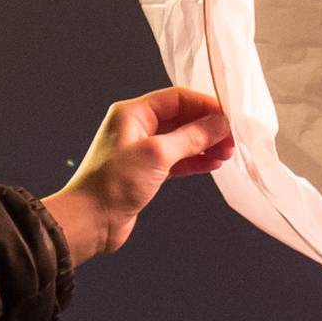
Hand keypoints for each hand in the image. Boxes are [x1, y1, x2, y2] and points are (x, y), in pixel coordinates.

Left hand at [43, 86, 231, 262]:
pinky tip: (213, 164)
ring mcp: (142, 151)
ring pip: (181, 140)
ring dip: (204, 145)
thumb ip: (191, 137)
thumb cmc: (114, 183)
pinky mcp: (147, 173)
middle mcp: (137, 127)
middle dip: (207, 127)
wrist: (90, 222)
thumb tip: (220, 124)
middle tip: (231, 139)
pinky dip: (195, 161)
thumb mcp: (157, 154)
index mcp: (133, 113)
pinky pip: (177, 160)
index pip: (177, 98)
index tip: (228, 117)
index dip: (204, 105)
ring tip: (227, 153)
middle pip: (181, 118)